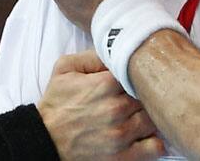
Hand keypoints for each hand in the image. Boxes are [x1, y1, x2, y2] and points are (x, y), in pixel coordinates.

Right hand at [38, 50, 163, 160]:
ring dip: (150, 117)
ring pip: (154, 120)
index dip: (139, 75)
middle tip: (139, 96)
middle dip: (146, 96)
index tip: (135, 78)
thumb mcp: (64, 68)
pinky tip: (144, 136)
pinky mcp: (122, 156)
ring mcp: (121, 134)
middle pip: (150, 96)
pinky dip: (154, 142)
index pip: (139, 72)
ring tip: (139, 115)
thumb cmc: (56, 104)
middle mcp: (117, 108)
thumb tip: (115, 50)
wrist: (44, 139)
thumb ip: (92, 55)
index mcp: (105, 84)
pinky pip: (155, 148)